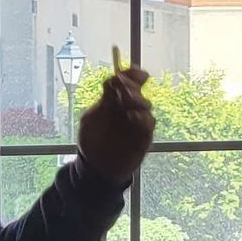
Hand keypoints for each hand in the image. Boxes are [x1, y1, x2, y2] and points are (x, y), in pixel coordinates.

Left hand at [77, 47, 154, 184]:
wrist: (97, 169)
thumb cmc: (92, 142)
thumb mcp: (92, 118)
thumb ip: (104, 100)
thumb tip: (115, 79)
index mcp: (114, 100)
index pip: (127, 80)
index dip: (132, 74)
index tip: (135, 72)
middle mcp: (128, 107)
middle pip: (136, 89)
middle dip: (132, 87)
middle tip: (123, 90)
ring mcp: (138, 121)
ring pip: (146, 104)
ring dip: (137, 101)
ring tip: (127, 106)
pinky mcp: (144, 135)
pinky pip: (149, 122)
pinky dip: (143, 118)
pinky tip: (133, 118)